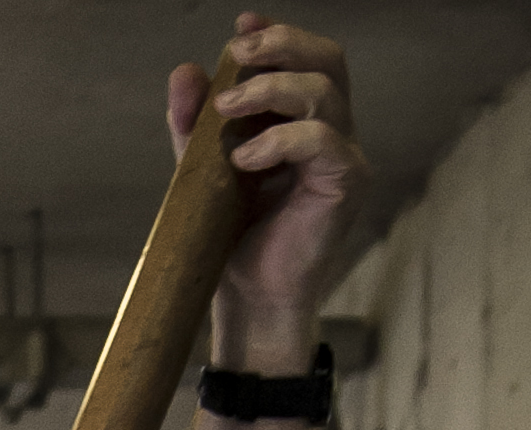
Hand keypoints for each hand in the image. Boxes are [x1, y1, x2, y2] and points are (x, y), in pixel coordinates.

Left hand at [171, 20, 368, 361]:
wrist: (248, 301)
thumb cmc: (231, 241)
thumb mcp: (205, 171)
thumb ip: (196, 124)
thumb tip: (184, 70)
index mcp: (305, 122)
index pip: (305, 59)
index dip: (279, 33)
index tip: (242, 24)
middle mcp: (333, 131)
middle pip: (327, 60)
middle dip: (282, 45)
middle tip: (238, 53)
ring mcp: (345, 155)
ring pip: (324, 91)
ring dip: (271, 90)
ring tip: (227, 111)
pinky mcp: (346, 183)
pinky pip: (321, 140)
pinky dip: (279, 140)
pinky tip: (243, 159)